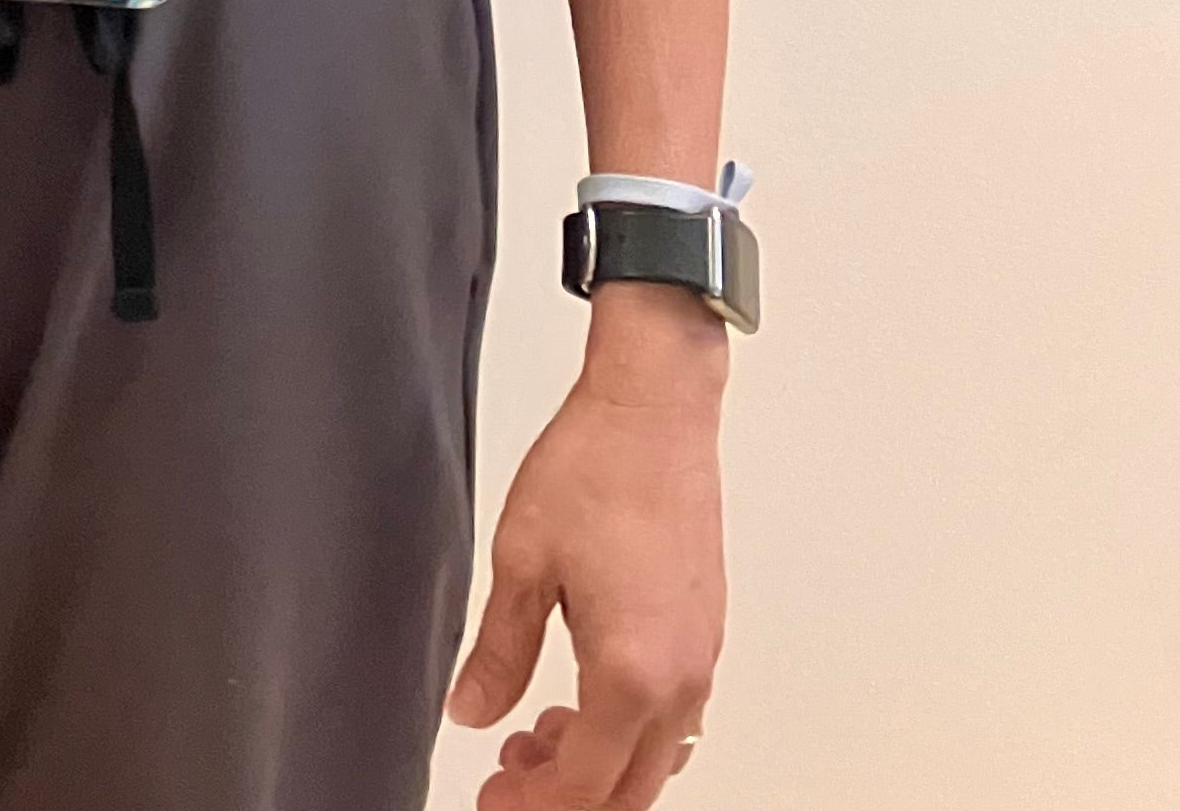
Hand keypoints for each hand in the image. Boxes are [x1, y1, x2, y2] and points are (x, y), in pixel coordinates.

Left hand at [445, 297, 726, 809]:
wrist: (656, 408)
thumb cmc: (596, 468)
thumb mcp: (522, 560)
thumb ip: (498, 651)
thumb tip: (471, 713)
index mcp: (631, 672)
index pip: (585, 785)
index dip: (533, 805)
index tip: (495, 799)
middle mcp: (680, 678)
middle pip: (629, 790)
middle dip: (566, 797)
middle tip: (510, 777)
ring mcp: (702, 656)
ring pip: (657, 759)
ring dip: (601, 766)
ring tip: (539, 732)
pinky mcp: (707, 631)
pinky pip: (676, 718)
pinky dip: (631, 731)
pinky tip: (586, 697)